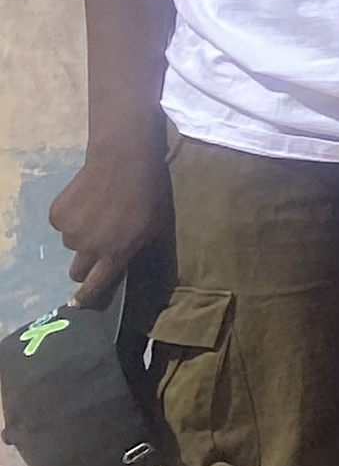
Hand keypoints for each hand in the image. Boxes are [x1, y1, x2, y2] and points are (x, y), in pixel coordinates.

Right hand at [46, 145, 167, 306]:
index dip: (87, 298)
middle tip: (97, 249)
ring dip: (81, 236)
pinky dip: (72, 217)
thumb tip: (127, 265)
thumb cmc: (149, 194)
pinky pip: (62, 224)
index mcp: (114, 255)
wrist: (122, 162)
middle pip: (78, 271)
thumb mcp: (155, 227)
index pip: (95, 288)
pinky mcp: (57, 215)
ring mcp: (69, 232)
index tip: (80, 303)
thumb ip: (137, 250)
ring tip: (98, 214)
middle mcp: (88, 249)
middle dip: (85, 266)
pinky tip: (86, 201)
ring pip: (71, 244)